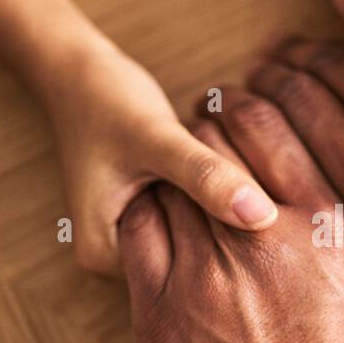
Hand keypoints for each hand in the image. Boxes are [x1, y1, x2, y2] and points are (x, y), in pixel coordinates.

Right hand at [42, 39, 278, 275]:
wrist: (80, 74)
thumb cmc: (109, 100)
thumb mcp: (158, 138)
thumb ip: (206, 176)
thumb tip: (263, 218)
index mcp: (105, 256)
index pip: (184, 268)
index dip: (223, 233)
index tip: (239, 194)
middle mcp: (114, 258)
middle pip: (188, 256)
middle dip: (218, 221)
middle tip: (240, 179)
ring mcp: (129, 238)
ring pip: (192, 235)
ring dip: (213, 206)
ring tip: (225, 170)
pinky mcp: (145, 218)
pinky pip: (188, 217)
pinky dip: (204, 194)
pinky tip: (213, 169)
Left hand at [118, 95, 343, 342]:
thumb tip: (330, 191)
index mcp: (326, 234)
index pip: (273, 130)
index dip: (250, 108)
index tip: (242, 110)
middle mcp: (263, 244)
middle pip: (214, 144)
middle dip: (206, 126)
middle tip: (202, 124)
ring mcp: (203, 278)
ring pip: (169, 182)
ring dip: (171, 167)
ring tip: (175, 165)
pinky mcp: (156, 313)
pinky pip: (137, 233)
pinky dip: (145, 211)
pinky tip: (156, 214)